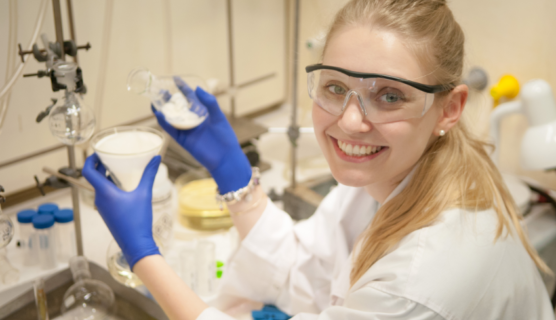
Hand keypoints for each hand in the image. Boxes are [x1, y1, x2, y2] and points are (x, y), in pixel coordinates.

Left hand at [82, 153, 160, 270]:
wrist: (135, 244)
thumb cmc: (137, 221)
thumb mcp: (145, 194)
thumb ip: (149, 175)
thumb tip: (156, 158)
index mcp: (104, 192)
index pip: (88, 172)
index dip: (90, 159)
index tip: (97, 152)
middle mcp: (100, 199)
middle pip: (93, 178)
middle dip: (100, 166)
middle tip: (110, 156)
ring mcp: (103, 207)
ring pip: (99, 187)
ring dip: (105, 177)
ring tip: (117, 168)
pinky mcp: (108, 213)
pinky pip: (104, 196)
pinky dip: (110, 187)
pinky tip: (123, 186)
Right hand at [153, 77, 250, 193]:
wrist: (225, 158)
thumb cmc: (225, 137)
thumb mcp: (219, 117)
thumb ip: (210, 103)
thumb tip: (197, 88)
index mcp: (202, 112)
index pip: (190, 97)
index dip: (182, 88)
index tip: (175, 79)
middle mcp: (193, 120)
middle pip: (177, 106)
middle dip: (168, 98)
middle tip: (159, 89)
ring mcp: (187, 130)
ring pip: (171, 118)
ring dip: (162, 109)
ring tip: (154, 100)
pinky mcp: (183, 140)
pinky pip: (172, 130)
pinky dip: (165, 123)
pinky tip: (159, 114)